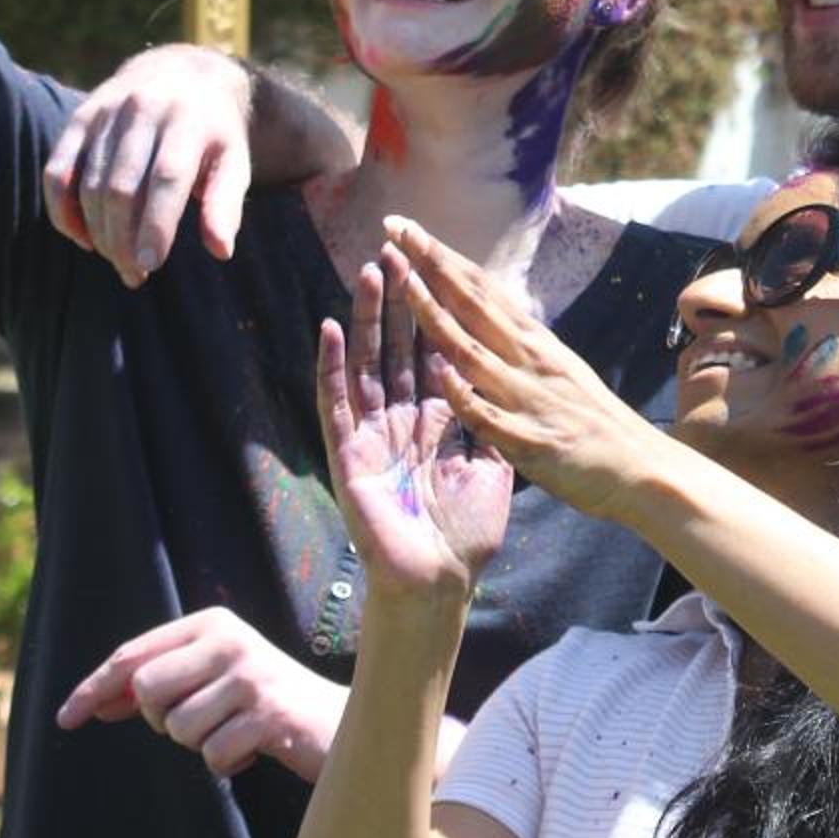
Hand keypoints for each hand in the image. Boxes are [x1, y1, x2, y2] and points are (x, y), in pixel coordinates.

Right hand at [43, 45, 256, 285]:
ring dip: (98, 232)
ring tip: (118, 261)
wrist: (182, 73)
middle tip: (135, 274)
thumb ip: (226, 203)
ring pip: (90, 184)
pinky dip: (62, 210)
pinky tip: (83, 238)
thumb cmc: (212, 133)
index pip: (166, 178)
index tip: (151, 264)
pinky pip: (58, 170)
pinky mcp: (80, 118)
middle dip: (124, 238)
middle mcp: (143, 109)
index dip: (155, 224)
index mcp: (188, 120)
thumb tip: (221, 250)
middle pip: (123, 187)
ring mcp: (106, 111)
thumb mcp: (234, 161)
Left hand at [55, 607, 343, 780]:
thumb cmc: (265, 702)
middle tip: (202, 721)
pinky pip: (214, 755)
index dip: (94, 688)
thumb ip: (163, 681)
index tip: (65, 719)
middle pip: (147, 691)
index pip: (134, 655)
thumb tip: (98, 701)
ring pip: (178, 729)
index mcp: (213, 622)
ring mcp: (252, 676)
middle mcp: (231, 640)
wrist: (338, 723)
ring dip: (202, 744)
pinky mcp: (271, 714)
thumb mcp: (213, 677)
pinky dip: (230, 763)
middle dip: (161, 720)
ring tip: (237, 732)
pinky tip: (258, 748)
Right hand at [317, 259, 512, 601]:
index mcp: (433, 423)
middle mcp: (398, 422)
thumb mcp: (490, 470)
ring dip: (367, 320)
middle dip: (399, 303)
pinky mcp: (347, 455)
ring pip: (366, 365)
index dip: (433, 318)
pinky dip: (332, 367)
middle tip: (397, 253)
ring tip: (369, 273)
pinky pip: (335, 404)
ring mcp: (370, 435)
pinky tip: (331, 330)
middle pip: (396, 350)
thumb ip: (491, 427)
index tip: (437, 273)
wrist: (440, 583)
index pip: (431, 358)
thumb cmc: (465, 536)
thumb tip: (507, 386)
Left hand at [383, 217, 657, 521]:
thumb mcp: (559, 368)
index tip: (407, 227)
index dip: (443, 257)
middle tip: (396, 228)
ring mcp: (530, 399)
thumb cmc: (595, 420)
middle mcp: (531, 360)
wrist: (641, 467)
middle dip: (432, 266)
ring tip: (404, 285)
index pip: (481, 289)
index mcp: (535, 342)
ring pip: (474, 351)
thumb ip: (522, 344)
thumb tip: (489, 314)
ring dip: (437, 316)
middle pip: (474, 304)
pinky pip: (490, 416)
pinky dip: (466, 395)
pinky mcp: (532, 441)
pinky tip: (440, 375)